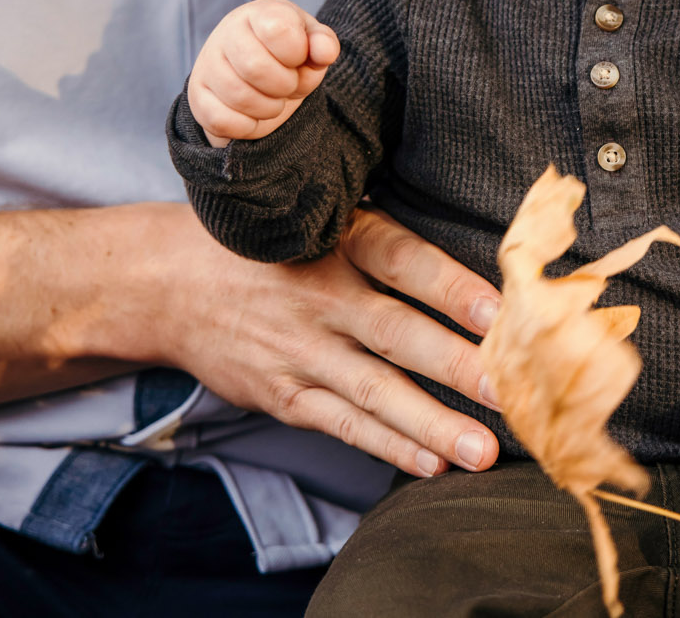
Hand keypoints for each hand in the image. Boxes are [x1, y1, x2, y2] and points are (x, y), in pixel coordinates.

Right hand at [125, 202, 503, 477]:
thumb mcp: (323, 217)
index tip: (501, 311)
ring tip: (482, 450)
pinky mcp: (281, 392)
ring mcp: (300, 349)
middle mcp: (322, 295)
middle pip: (398, 334)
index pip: (403, 261)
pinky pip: (342, 423)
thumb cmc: (273, 244)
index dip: (452, 286)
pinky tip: (430, 462)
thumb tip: (479, 263)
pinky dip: (386, 445)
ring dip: (432, 423)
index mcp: (340, 240)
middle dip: (458, 365)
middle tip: (511, 391)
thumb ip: (388, 241)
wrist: (168, 281)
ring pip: (375, 391)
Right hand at [187, 0, 339, 147]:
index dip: (297, 53)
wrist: (256, 71)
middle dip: (284, 85)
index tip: (298, 57)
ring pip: (239, 97)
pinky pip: (222, 121)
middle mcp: (227, 33)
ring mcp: (207, 64)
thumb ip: (324, 44)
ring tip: (274, 99)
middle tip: (288, 84)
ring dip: (269, 107)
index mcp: (259, 13)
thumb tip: (325, 52)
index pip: (278, 30)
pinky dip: (248, 126)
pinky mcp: (197, 96)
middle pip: (256, 68)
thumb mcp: (312, 43)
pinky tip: (255, 114)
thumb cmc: (288, 53)